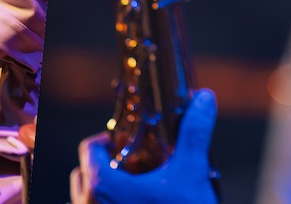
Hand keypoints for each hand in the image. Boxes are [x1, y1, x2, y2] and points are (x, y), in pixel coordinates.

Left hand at [70, 89, 218, 203]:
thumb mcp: (191, 173)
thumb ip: (194, 133)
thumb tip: (204, 98)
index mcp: (100, 184)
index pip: (89, 149)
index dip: (108, 140)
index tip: (130, 142)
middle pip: (85, 174)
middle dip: (106, 166)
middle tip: (135, 166)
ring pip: (87, 199)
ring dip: (105, 191)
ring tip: (137, 190)